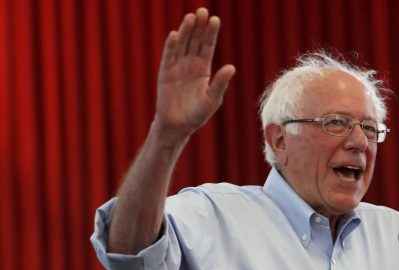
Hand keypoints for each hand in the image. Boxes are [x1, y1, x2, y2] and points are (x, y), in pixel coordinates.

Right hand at [154, 8, 235, 141]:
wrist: (178, 126)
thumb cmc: (197, 114)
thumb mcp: (212, 99)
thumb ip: (220, 83)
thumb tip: (231, 67)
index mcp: (203, 69)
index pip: (207, 46)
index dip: (210, 33)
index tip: (214, 19)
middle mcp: (190, 64)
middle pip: (195, 41)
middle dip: (199, 26)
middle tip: (202, 11)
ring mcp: (176, 67)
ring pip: (181, 45)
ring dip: (185, 31)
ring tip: (190, 17)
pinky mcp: (165, 73)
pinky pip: (168, 57)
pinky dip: (171, 46)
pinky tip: (174, 35)